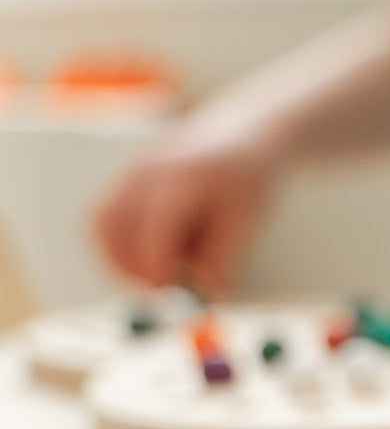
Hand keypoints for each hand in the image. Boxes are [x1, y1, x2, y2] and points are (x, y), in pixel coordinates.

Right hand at [96, 112, 280, 294]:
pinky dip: (121, 244)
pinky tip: (153, 253)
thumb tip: (207, 294)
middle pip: (114, 225)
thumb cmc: (247, 177)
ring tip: (159, 271)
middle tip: (160, 291)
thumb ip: (223, 256)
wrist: (241, 134)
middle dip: (131, 267)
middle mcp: (149, 170)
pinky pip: (107, 216)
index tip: (167, 294)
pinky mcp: (126, 177)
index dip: (156, 265)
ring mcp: (131, 171)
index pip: (156, 227)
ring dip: (121, 258)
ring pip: (103, 224)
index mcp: (185, 177)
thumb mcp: (246, 218)